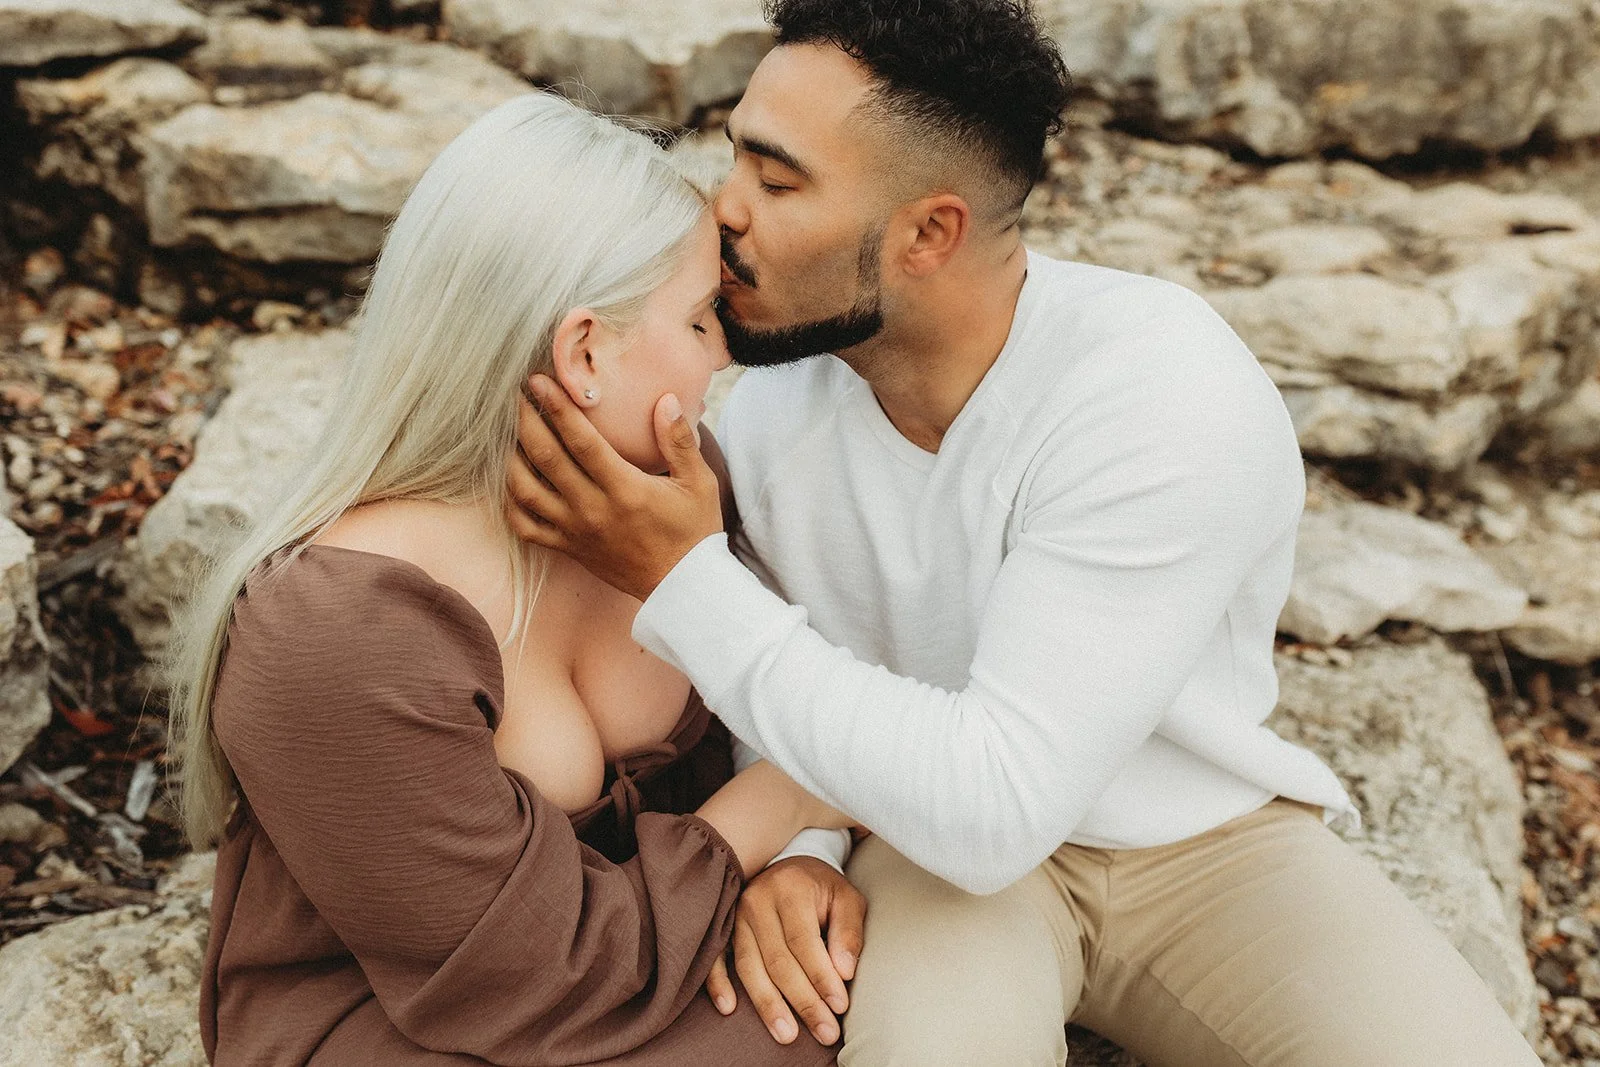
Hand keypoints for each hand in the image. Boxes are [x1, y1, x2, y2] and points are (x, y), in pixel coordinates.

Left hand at [505, 375, 722, 600]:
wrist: (682, 587)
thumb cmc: (692, 531)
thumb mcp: (698, 483)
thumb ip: (680, 441)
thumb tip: (666, 400)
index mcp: (625, 489)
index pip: (581, 441)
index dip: (556, 407)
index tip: (538, 381)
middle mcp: (593, 509)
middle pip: (545, 458)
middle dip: (525, 420)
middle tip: (515, 394)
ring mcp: (575, 530)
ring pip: (526, 491)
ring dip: (510, 458)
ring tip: (507, 432)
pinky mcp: (568, 548)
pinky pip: (526, 526)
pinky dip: (510, 503)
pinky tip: (511, 480)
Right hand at [706, 857, 866, 1046]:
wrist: (790, 865)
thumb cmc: (822, 889)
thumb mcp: (846, 899)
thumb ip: (848, 933)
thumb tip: (844, 973)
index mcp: (790, 889)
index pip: (804, 942)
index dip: (821, 976)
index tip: (839, 1006)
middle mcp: (758, 900)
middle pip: (778, 960)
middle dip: (802, 1001)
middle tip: (824, 1032)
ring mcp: (736, 915)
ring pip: (749, 966)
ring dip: (768, 1004)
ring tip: (786, 1035)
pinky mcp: (723, 927)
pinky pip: (716, 958)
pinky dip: (718, 984)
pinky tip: (728, 1008)